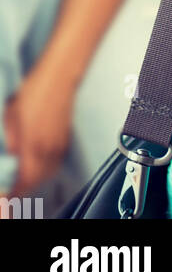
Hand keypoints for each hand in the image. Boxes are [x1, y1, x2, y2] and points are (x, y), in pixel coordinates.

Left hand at [3, 61, 75, 196]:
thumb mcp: (12, 116)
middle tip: (13, 186)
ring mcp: (59, 144)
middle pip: (37, 181)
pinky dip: (45, 169)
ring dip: (35, 180)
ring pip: (48, 173)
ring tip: (24, 176)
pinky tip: (37, 163)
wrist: (59, 77)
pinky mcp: (65, 138)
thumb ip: (11, 141)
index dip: (15, 191)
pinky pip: (55, 163)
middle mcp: (49, 149)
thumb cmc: (34, 92)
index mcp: (34, 145)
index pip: (25, 180)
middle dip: (25, 187)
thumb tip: (11, 156)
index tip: (7, 193)